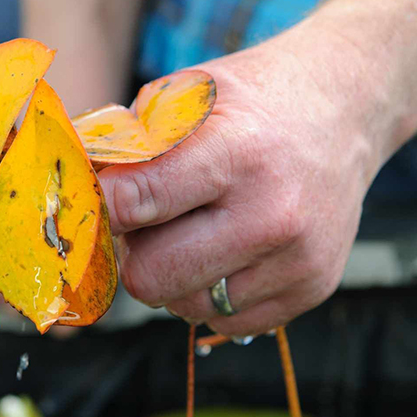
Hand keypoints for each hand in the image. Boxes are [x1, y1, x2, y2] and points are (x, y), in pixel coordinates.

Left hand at [98, 23, 392, 336]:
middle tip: (148, 226)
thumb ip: (126, 143)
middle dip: (136, 255)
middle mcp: (272, 213)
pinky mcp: (313, 288)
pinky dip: (213, 294)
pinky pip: (226, 322)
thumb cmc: (251, 101)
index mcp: (234, 152)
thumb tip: (71, 188)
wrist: (346, 109)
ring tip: (195, 233)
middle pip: (152, 278)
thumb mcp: (186, 94)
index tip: (102, 203)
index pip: (136, 203)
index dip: (104, 208)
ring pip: (186, 308)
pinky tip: (229, 252)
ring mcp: (296, 259)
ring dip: (175, 278)